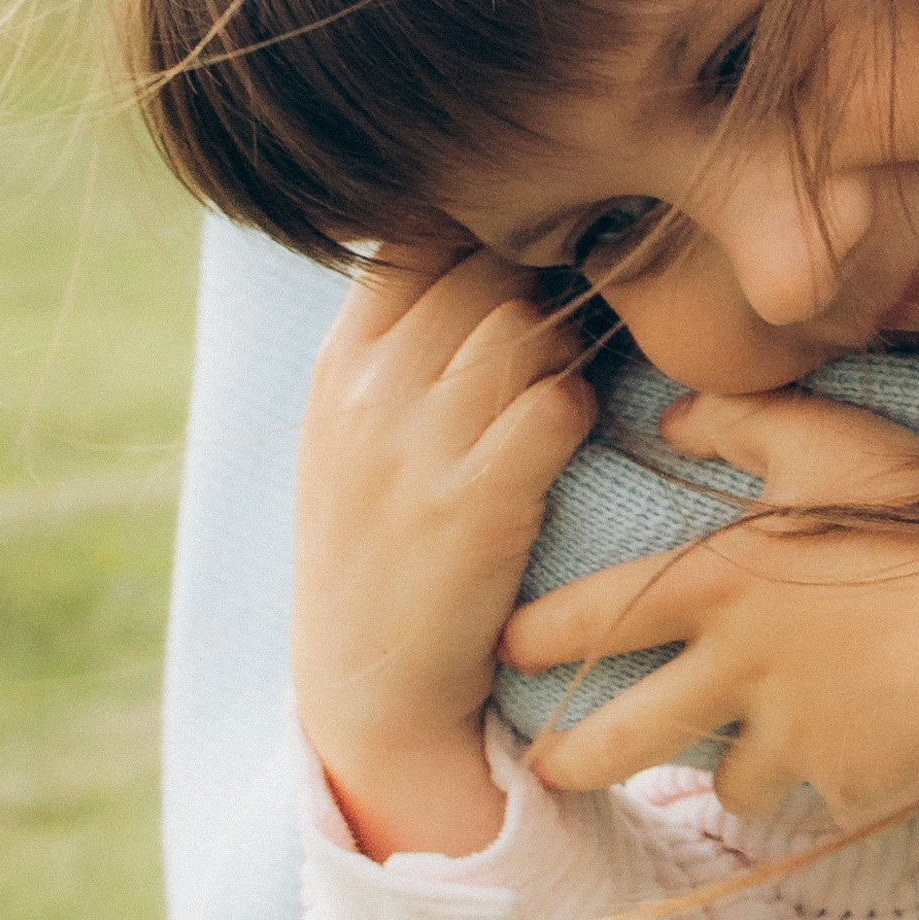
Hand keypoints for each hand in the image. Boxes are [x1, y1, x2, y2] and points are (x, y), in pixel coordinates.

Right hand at [296, 249, 597, 859]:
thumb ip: (405, 335)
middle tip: (572, 318)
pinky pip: (556, 404)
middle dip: (542, 282)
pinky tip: (568, 436)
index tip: (525, 265)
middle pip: (485, 267)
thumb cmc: (381, 538)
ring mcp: (417, 448)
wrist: (370, 684)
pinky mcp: (475, 505)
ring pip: (525, 325)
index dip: (487, 235)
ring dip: (566, 345)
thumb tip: (481, 239)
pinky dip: (578, 409)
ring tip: (564, 381)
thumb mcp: (355, 426)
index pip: (418, 236)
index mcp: (340, 363)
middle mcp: (369, 393)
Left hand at [504, 389, 918, 825]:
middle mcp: (737, 673)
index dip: (538, 636)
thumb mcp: (830, 442)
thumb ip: (743, 422)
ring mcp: (793, 740)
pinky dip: (839, 781)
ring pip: (735, 783)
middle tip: (552, 770)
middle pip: (624, 739)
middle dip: (576, 759)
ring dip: (741, 772)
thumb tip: (674, 416)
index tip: (507, 648)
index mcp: (719, 586)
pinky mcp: (851, 786)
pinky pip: (828, 796)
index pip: (593, 618)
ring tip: (757, 760)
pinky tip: (868, 753)